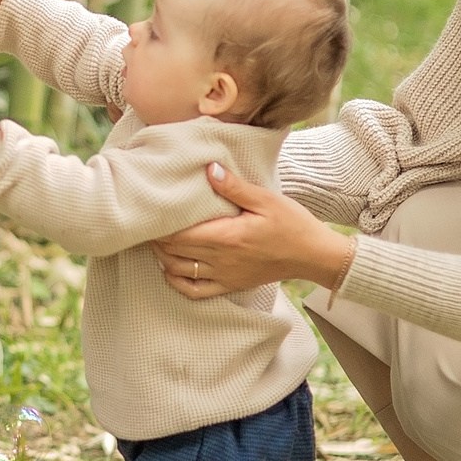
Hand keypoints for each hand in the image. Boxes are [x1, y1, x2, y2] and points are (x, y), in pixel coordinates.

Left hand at [151, 163, 357, 298]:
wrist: (312, 255)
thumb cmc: (292, 224)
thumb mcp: (266, 199)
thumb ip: (235, 187)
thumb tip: (209, 170)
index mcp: (227, 237)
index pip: (179, 235)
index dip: (158, 226)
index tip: (149, 212)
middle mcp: (221, 260)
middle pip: (173, 253)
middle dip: (156, 239)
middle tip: (147, 223)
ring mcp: (224, 276)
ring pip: (178, 272)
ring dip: (162, 258)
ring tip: (157, 241)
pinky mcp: (230, 285)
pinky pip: (195, 291)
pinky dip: (177, 282)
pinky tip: (171, 270)